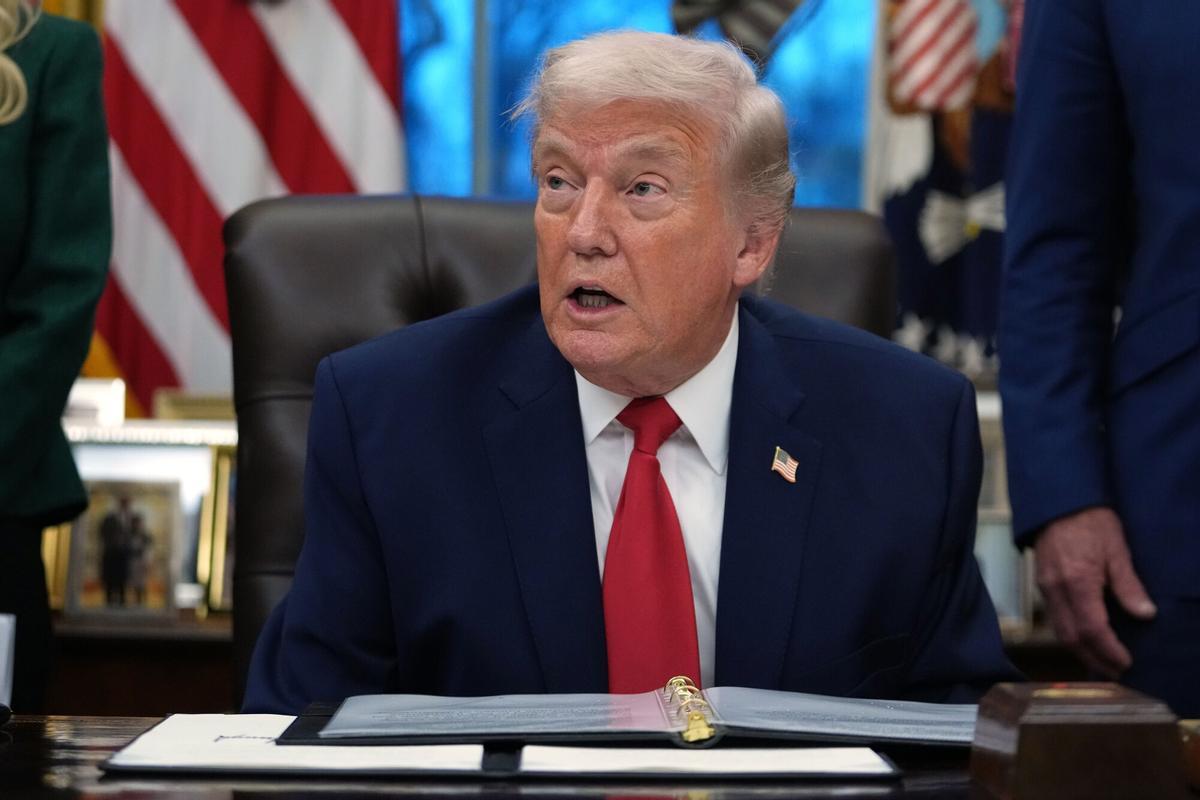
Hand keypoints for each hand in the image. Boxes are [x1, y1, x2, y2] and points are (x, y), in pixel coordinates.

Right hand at [1034, 507, 1156, 677]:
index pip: (1092, 629)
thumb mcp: (1117, 548)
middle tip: (1117, 673)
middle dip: (1094, 660)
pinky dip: (1071, 636)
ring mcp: (1045, 587)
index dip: (1109, 651)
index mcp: (1078, 581)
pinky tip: (1086, 639)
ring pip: (1059, 632)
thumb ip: (1128, 584)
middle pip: (1071, 638)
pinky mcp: (1042, 584)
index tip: (1127, 663)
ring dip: (1081, 652)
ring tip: (1103, 663)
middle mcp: (1056, 590)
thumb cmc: (1092, 521)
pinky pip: (1055, 619)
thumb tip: (1145, 614)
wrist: (1058, 500)